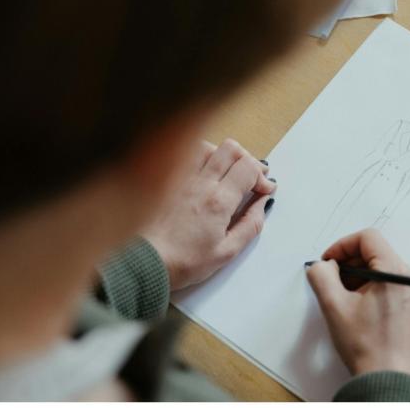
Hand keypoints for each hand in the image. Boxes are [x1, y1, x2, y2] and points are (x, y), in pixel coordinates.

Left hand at [144, 138, 276, 289]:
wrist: (145, 262)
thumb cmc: (183, 262)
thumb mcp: (227, 252)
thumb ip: (250, 224)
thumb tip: (263, 203)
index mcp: (219, 201)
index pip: (249, 168)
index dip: (263, 176)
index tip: (265, 189)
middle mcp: (201, 183)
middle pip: (232, 149)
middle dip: (248, 160)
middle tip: (252, 177)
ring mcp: (182, 178)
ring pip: (210, 147)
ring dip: (224, 156)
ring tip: (228, 173)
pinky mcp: (167, 180)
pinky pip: (187, 155)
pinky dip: (202, 156)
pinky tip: (205, 171)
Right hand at [306, 229, 409, 375]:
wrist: (387, 379)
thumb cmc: (366, 347)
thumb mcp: (334, 306)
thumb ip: (322, 276)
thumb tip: (321, 265)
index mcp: (396, 272)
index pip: (368, 238)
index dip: (342, 246)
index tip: (328, 261)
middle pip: (375, 251)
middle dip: (349, 263)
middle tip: (332, 281)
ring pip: (382, 267)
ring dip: (359, 275)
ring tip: (344, 297)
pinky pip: (391, 282)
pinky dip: (371, 286)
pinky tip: (358, 306)